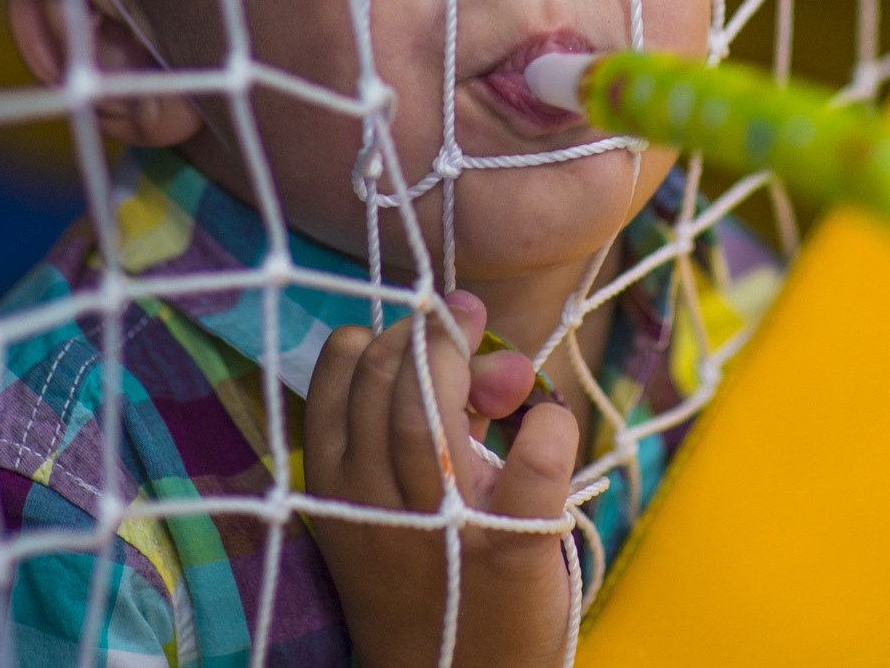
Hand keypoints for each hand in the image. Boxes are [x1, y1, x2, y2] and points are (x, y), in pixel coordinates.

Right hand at [305, 291, 581, 667]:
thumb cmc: (430, 573)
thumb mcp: (398, 501)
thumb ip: (434, 419)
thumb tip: (503, 359)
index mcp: (339, 487)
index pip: (338, 375)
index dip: (382, 332)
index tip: (421, 326)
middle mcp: (376, 503)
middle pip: (384, 382)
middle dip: (430, 331)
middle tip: (468, 318)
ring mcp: (441, 526)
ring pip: (425, 414)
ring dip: (469, 359)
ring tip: (508, 363)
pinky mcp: (511, 551)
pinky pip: (532, 466)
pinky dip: (549, 427)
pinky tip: (551, 422)